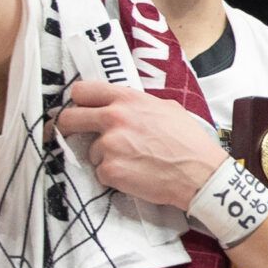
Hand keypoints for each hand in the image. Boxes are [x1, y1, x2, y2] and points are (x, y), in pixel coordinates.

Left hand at [55, 78, 227, 211]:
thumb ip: (138, 104)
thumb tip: (121, 106)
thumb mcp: (167, 108)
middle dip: (67, 128)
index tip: (79, 110)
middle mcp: (114, 119)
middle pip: (69, 119)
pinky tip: (135, 174)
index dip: (78, 101)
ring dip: (104, 157)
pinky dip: (114, 176)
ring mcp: (109, 145)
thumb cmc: (189, 142)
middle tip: (74, 135)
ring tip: (132, 161)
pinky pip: (101, 173)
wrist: (200, 174)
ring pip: (90, 151)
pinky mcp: (110, 170)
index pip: (82, 91)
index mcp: (128, 100)